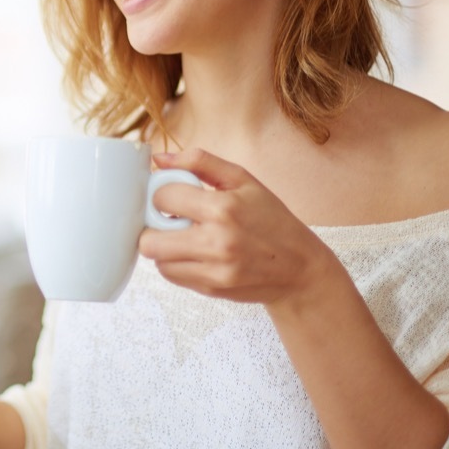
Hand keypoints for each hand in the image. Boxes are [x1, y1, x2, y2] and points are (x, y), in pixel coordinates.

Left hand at [139, 149, 339, 305]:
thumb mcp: (243, 180)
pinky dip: (175, 263)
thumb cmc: (271, 218)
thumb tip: (158, 160)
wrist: (299, 267)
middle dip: (152, 226)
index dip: (160, 193)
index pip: (161, 197)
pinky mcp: (211, 289)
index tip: (170, 195)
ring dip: (162, 246)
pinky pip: (172, 275)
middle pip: (148, 240)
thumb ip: (200, 162)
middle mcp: (216, 242)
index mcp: (223, 208)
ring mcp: (213, 270)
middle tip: (169, 219)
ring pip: (157, 260)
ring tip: (182, 236)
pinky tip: (193, 252)